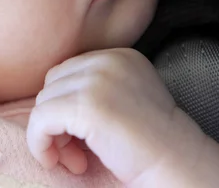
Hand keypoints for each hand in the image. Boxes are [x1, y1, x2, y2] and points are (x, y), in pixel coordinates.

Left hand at [26, 49, 218, 187]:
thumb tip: (48, 100)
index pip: (67, 73)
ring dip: (50, 136)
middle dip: (56, 120)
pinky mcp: (87, 105)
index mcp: (119, 56)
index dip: (65, 106)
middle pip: (53, 85)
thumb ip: (94, 87)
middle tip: (74, 152)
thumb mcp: (124, 98)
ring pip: (44, 103)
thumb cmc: (152, 142)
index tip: (79, 138)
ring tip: (74, 159)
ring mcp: (97, 80)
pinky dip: (39, 144)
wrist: (179, 163)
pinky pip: (40, 120)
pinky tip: (60, 162)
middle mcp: (108, 60)